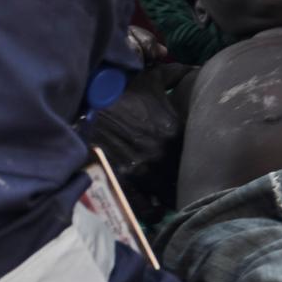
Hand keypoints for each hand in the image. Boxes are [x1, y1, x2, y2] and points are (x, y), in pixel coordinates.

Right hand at [85, 68, 188, 210]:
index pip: (199, 155)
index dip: (198, 160)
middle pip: (184, 179)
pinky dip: (151, 211)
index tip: (196, 161)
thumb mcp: (150, 78)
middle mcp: (162, 155)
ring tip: (169, 196)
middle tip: (182, 180)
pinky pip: (145, 208)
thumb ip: (177, 73)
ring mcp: (142, 172)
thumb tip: (197, 69)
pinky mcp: (123, 183)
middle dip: (184, 179)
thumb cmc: (119, 90)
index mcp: (174, 132)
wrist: (83, 104)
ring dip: (170, 197)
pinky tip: (154, 208)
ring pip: (168, 196)